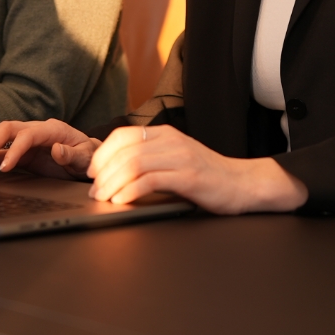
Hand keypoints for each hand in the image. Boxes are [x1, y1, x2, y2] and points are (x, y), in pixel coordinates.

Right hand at [0, 119, 98, 179]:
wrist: (89, 158)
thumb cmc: (88, 156)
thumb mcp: (86, 157)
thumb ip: (72, 154)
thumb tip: (57, 149)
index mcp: (52, 129)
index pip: (27, 135)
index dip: (14, 149)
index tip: (4, 166)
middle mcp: (36, 130)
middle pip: (8, 129)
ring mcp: (27, 140)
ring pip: (0, 136)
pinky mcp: (22, 153)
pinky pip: (1, 151)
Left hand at [87, 124, 308, 214]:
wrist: (242, 183)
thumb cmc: (206, 174)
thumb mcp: (175, 157)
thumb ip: (150, 156)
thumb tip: (114, 169)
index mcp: (165, 133)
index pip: (123, 135)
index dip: (102, 153)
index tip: (93, 171)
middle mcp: (171, 140)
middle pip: (125, 150)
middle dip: (103, 172)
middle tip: (95, 190)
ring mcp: (180, 157)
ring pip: (134, 163)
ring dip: (113, 183)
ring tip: (104, 198)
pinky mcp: (188, 177)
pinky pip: (151, 180)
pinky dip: (131, 191)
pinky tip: (122, 201)